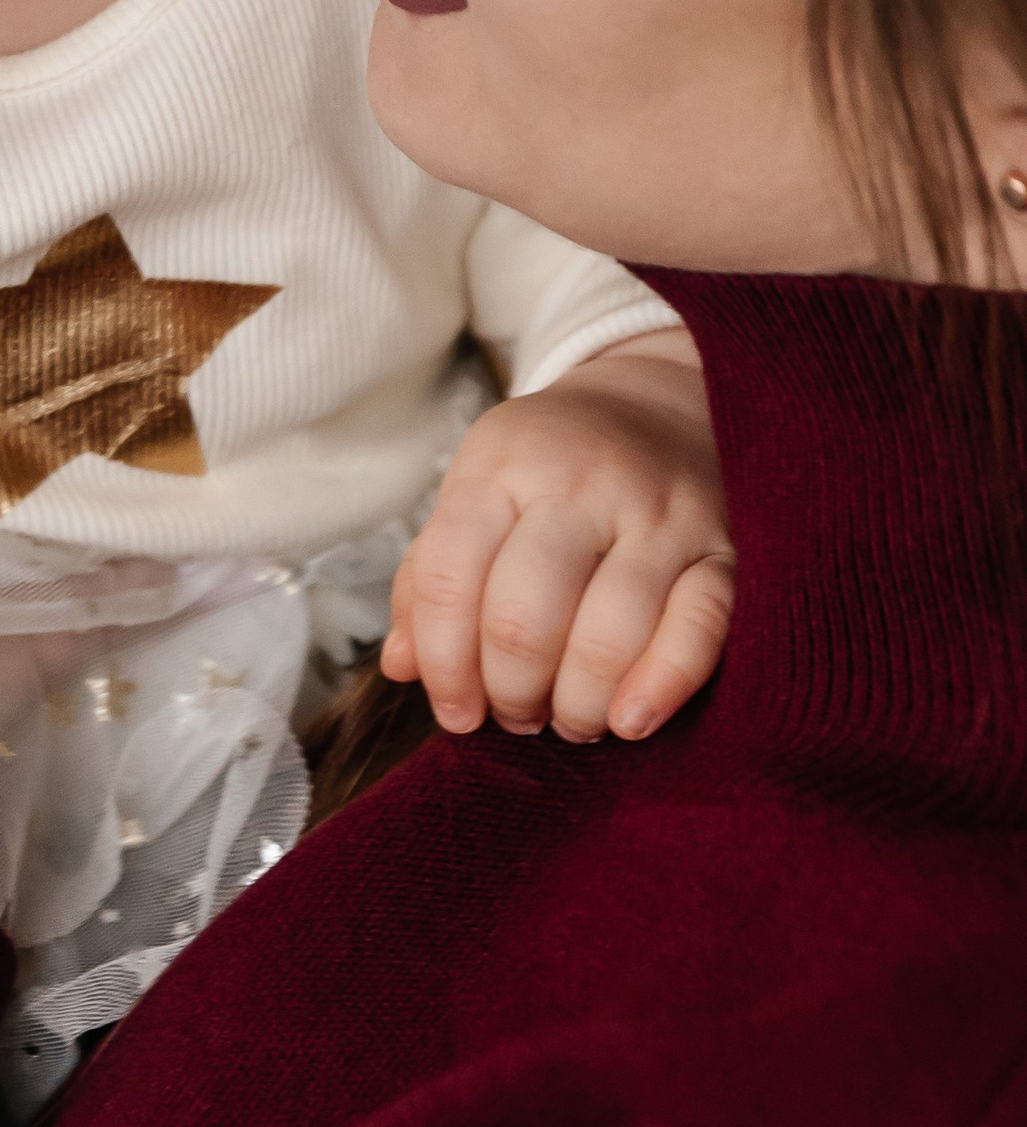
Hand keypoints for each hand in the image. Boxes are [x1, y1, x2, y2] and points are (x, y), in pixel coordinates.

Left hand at [381, 333, 732, 743]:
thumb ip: (432, 578)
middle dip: (511, 692)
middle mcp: (581, 482)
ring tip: (568, 718)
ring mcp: (660, 514)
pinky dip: (661, 686)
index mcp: (503, 462)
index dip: (444, 663)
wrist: (660, 407)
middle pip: (524, 618)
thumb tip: (401, 666)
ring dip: (578, 704)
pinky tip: (629, 720)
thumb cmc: (549, 472)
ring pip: (608, 636)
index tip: (454, 710)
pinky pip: (699, 630)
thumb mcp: (478, 494)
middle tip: (516, 714)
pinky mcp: (725, 548)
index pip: (450, 575)